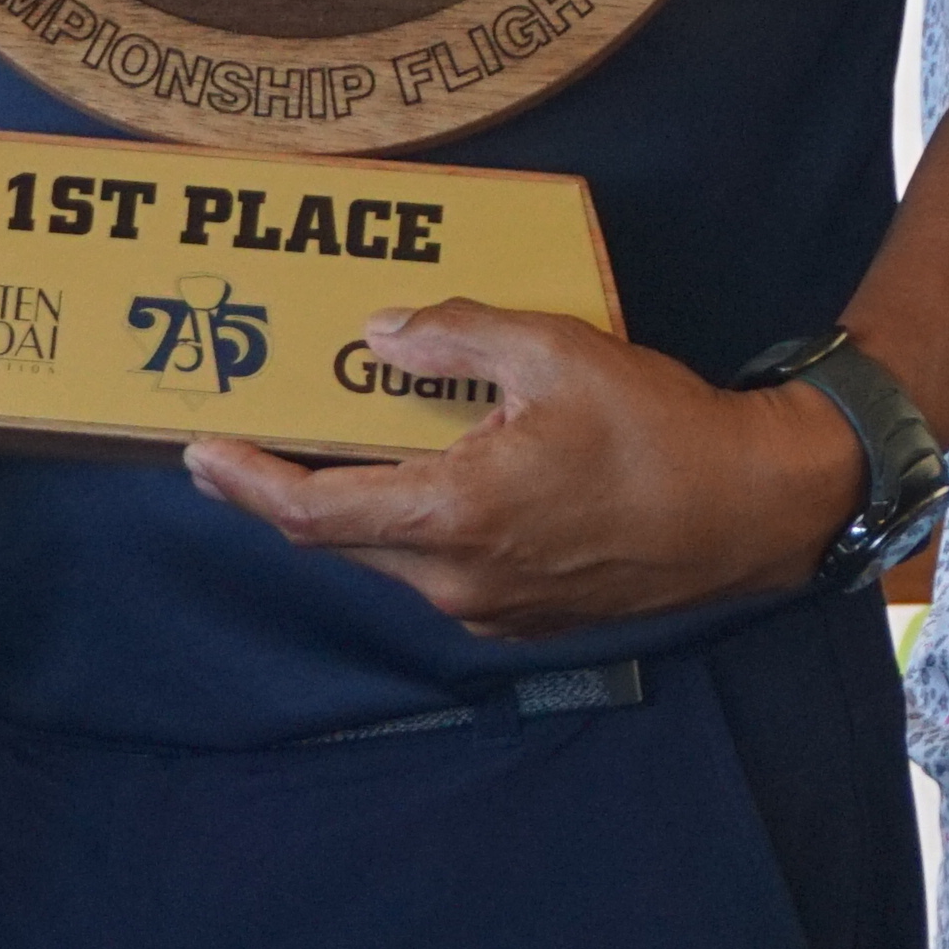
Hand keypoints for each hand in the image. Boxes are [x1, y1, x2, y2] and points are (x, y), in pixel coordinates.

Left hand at [180, 309, 858, 639]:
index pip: (311, 512)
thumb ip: (453, 334)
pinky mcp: (521, 614)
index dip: (244, 483)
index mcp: (454, 516)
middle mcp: (458, 580)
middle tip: (243, 437)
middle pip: (337, 537)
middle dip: (282, 489)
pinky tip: (422, 470)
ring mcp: (490, 607)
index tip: (197, 451)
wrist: (751, 509)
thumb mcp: (551, 350)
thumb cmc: (659, 429)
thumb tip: (379, 338)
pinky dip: (408, 520)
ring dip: (351, 502)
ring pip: (388, 553)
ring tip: (335, 440)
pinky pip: (437, 566)